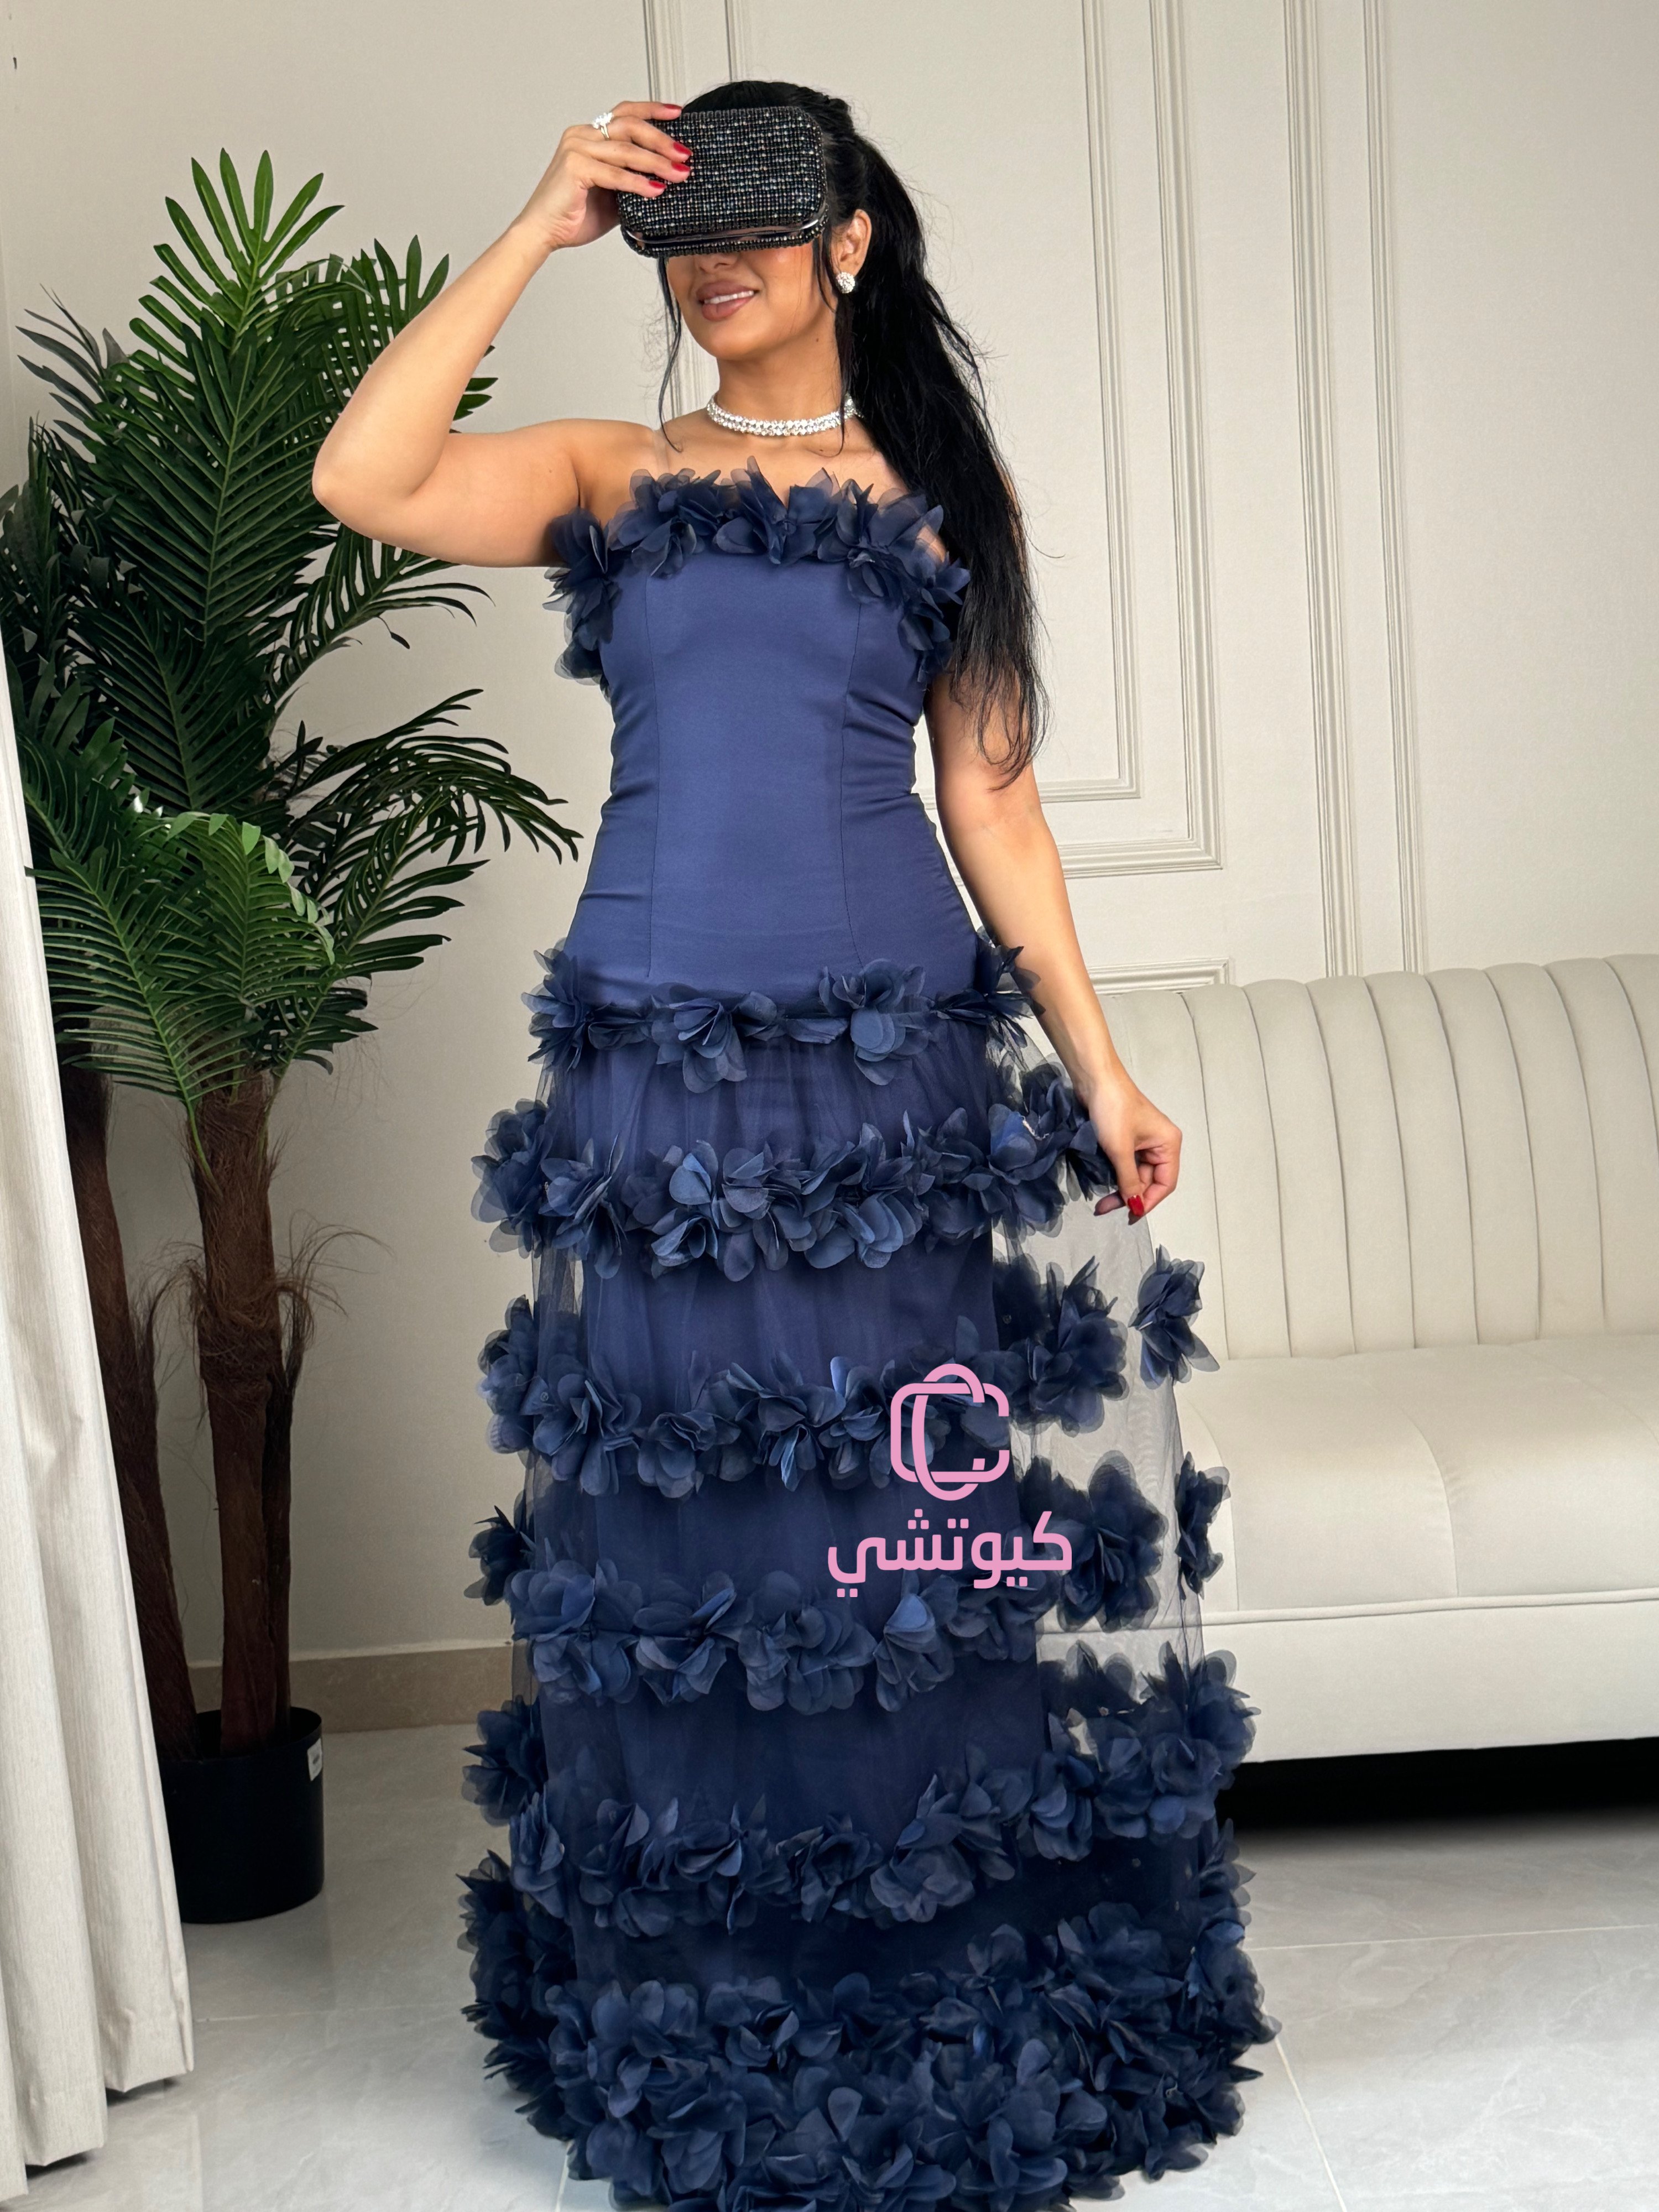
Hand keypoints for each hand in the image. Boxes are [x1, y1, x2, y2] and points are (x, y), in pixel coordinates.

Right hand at [511, 101, 690, 256]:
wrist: (543, 233)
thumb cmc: (572, 215)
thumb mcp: (612, 195)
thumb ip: (631, 181)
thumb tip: (664, 181)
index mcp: (589, 136)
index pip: (625, 113)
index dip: (652, 111)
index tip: (678, 114)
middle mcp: (582, 135)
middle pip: (629, 125)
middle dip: (661, 139)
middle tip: (684, 154)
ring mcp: (576, 148)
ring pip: (626, 149)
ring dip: (656, 162)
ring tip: (678, 174)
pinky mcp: (574, 166)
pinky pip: (614, 173)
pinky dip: (638, 182)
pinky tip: (656, 190)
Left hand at [1079, 1069, 1181, 1218]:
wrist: (1094, 1079)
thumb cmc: (1113, 1108)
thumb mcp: (1120, 1149)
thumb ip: (1128, 1180)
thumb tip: (1134, 1205)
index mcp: (1168, 1144)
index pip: (1165, 1183)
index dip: (1149, 1201)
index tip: (1130, 1214)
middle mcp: (1160, 1144)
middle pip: (1149, 1181)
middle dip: (1130, 1196)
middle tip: (1106, 1208)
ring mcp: (1143, 1142)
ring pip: (1135, 1175)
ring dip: (1120, 1188)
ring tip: (1101, 1202)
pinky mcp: (1127, 1139)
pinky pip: (1125, 1164)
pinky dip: (1115, 1176)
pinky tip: (1103, 1185)